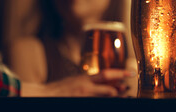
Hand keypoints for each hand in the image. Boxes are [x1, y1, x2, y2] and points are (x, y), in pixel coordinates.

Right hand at [20, 69, 134, 96]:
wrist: (44, 95)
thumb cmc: (60, 90)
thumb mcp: (75, 81)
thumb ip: (90, 81)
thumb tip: (108, 82)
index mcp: (85, 79)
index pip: (106, 74)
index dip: (120, 73)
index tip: (131, 73)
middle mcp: (86, 86)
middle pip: (108, 85)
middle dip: (121, 85)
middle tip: (131, 85)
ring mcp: (84, 95)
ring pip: (106, 96)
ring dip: (116, 95)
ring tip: (125, 96)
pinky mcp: (81, 102)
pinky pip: (97, 102)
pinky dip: (106, 101)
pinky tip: (111, 101)